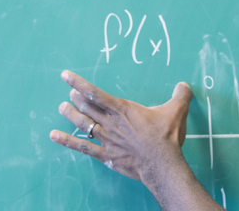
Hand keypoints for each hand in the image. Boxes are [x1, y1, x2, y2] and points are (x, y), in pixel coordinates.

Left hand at [50, 70, 193, 181]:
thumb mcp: (177, 110)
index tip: (65, 75)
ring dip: (70, 115)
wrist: (162, 164)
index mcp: (123, 110)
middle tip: (71, 94)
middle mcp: (111, 123)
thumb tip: (184, 85)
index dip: (78, 83)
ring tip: (62, 107)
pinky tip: (54, 136)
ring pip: (82, 124)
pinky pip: (83, 148)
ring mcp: (106, 140)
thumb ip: (180, 95)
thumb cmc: (167, 137)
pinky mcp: (106, 155)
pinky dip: (67, 141)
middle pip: (86, 108)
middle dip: (77, 98)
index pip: (96, 93)